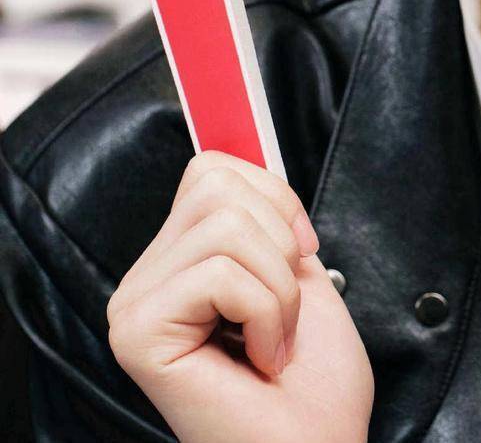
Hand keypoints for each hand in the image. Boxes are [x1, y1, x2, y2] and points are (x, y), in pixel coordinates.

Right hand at [107, 151, 373, 442]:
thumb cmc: (313, 379)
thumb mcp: (295, 266)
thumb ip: (262, 209)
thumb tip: (240, 136)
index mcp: (178, 261)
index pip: (212, 169)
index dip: (275, 196)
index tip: (300, 249)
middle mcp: (144, 281)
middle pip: (216, 185)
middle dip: (280, 241)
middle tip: (285, 310)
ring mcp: (134, 307)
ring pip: (225, 225)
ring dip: (279, 286)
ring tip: (274, 339)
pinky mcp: (137, 334)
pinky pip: (222, 273)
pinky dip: (268, 312)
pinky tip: (261, 358)